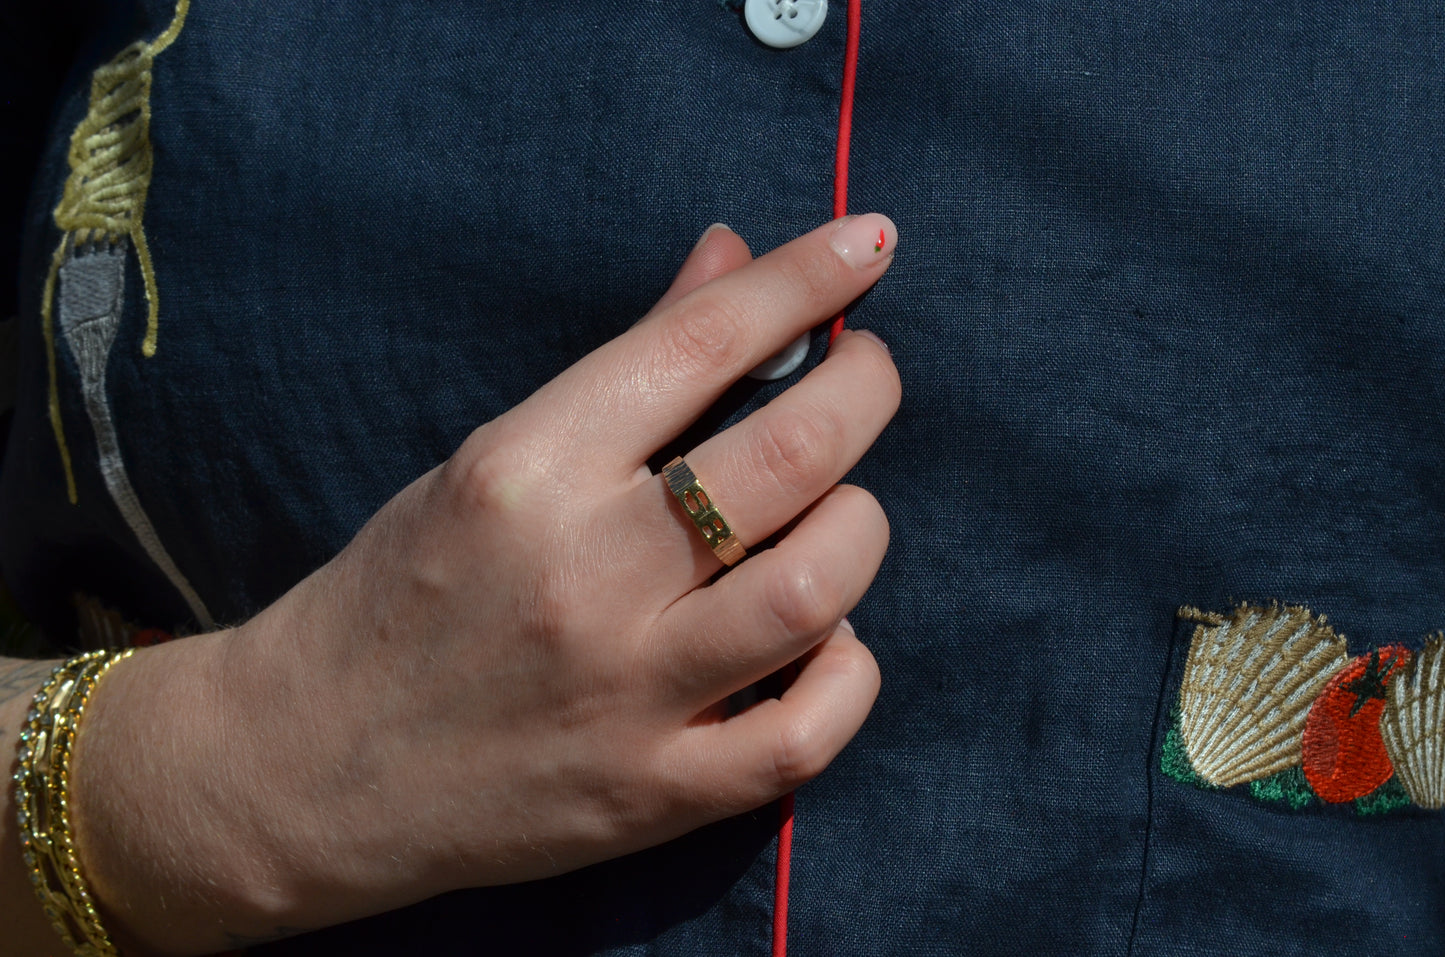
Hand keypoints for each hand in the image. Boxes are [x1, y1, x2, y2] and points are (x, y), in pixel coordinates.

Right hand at [72, 215, 901, 950]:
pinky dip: (847, 674)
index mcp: (526, 469)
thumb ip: (626, 363)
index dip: (803, 277)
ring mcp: (622, 693)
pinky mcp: (648, 794)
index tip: (866, 242)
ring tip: (843, 513)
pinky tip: (827, 642)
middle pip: (788, 454)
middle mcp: (582, 574)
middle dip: (865, 388)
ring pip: (816, 587)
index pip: (699, 343)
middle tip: (868, 371)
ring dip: (859, 530)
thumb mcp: (489, 460)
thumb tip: (732, 257)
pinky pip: (803, 735)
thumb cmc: (396, 596)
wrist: (303, 769)